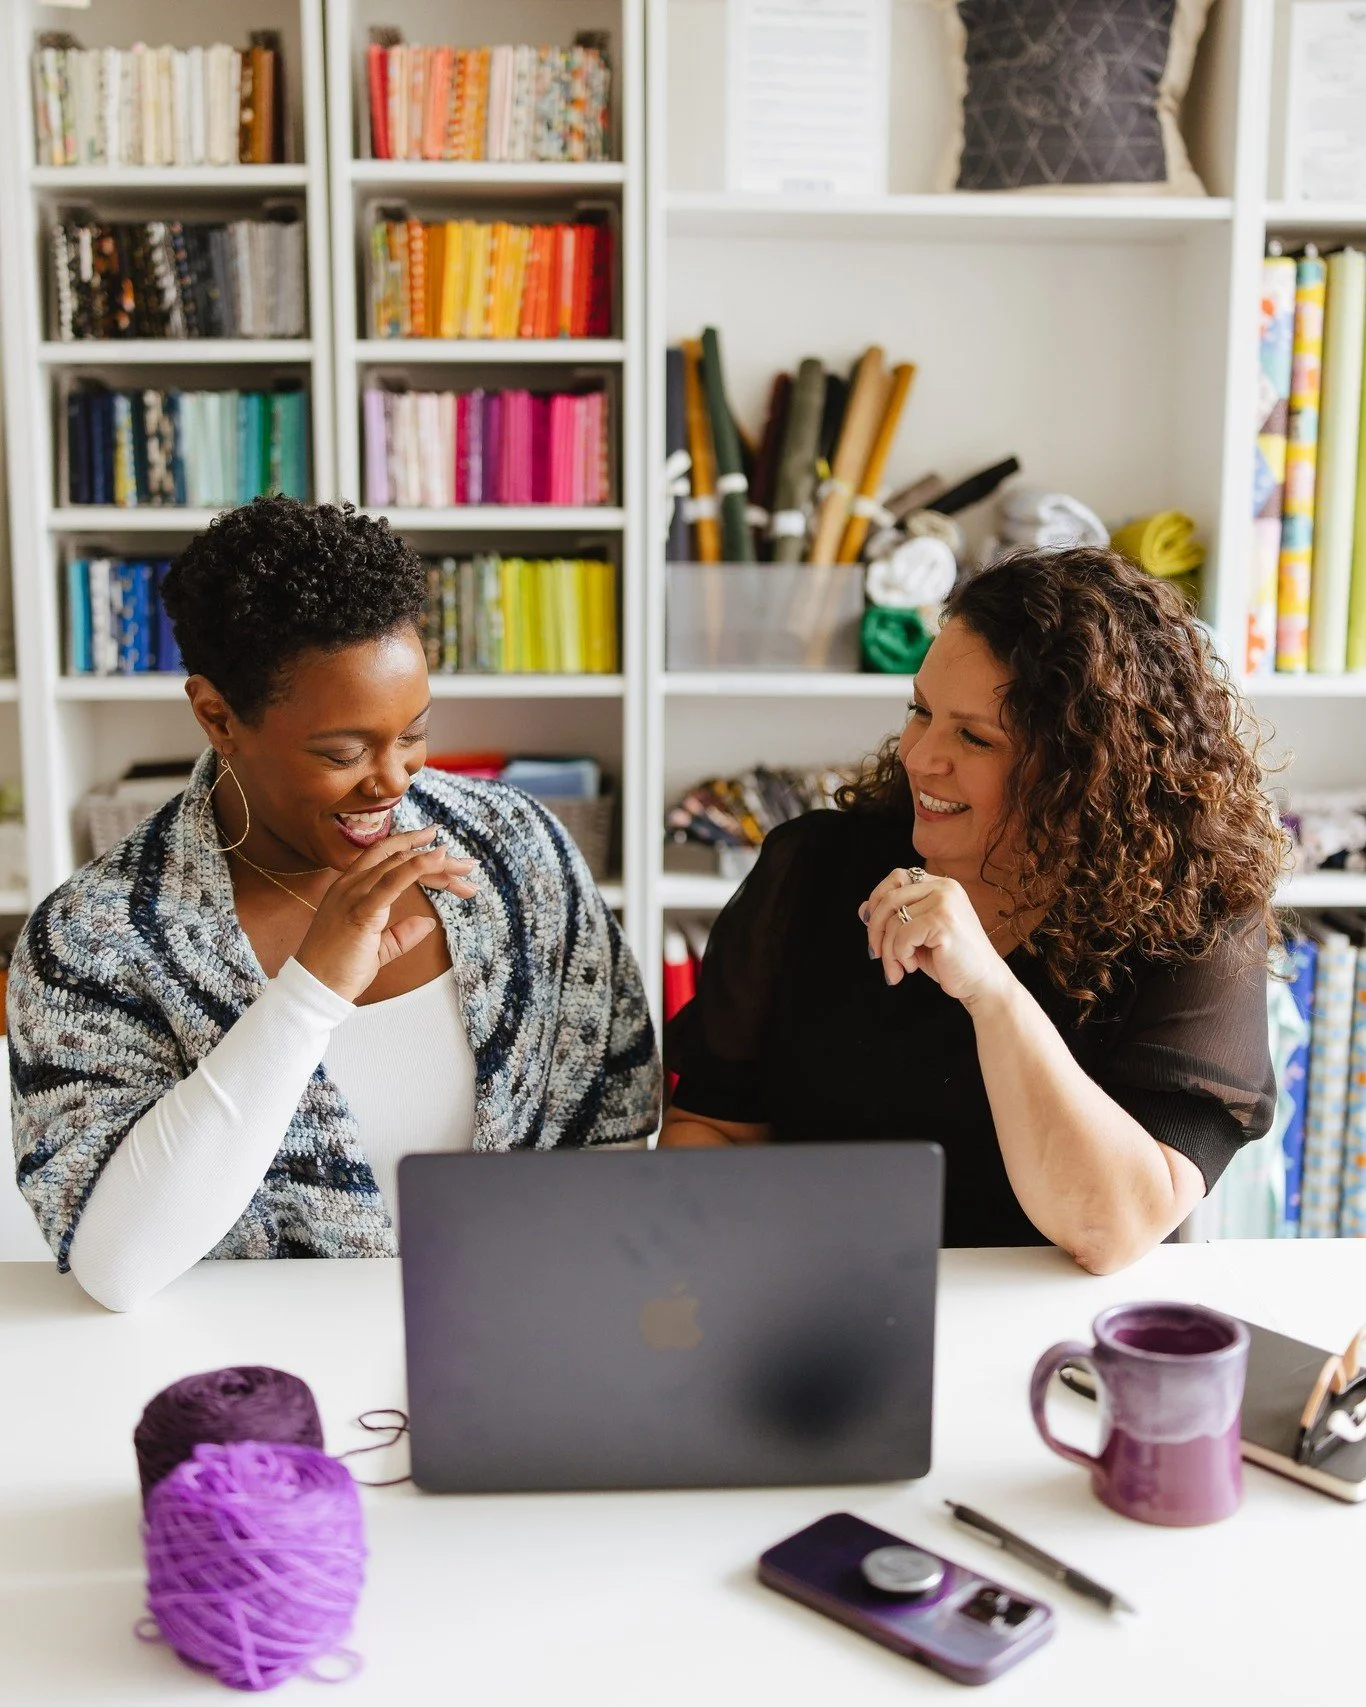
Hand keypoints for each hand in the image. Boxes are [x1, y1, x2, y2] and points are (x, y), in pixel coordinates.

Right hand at [294, 827, 476, 1002]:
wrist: (317, 989)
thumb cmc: (340, 970)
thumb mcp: (378, 949)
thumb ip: (402, 934)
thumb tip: (428, 922)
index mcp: (351, 888)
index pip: (385, 858)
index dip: (412, 846)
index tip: (439, 843)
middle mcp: (350, 884)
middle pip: (398, 858)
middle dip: (436, 858)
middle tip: (468, 865)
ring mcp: (353, 894)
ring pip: (400, 865)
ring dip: (437, 864)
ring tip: (466, 867)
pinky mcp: (361, 910)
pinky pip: (391, 881)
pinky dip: (416, 867)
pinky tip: (437, 858)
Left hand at [859, 868, 1012, 1006]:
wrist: (981, 983)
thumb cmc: (949, 960)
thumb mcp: (916, 935)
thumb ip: (894, 918)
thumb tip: (863, 908)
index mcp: (941, 885)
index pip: (897, 877)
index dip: (877, 899)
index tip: (869, 925)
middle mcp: (945, 888)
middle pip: (889, 898)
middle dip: (874, 930)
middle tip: (875, 955)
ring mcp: (945, 903)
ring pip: (893, 921)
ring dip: (888, 951)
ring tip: (898, 969)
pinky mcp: (943, 922)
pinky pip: (902, 936)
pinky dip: (900, 956)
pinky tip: (912, 967)